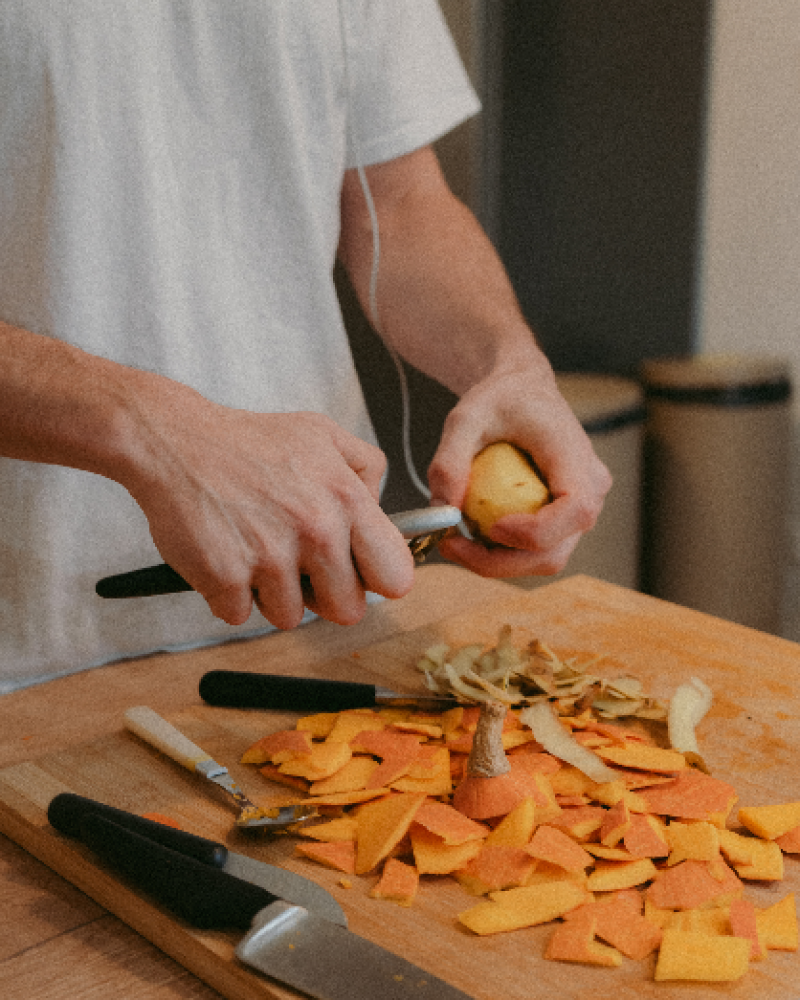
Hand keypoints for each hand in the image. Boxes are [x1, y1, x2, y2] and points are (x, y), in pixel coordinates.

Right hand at [123, 384, 414, 627]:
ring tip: (255, 550)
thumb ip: (365, 468)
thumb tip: (381, 512)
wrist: (174, 441)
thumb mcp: (323, 434)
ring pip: (290, 617)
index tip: (358, 573)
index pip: (394, 576)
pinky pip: (240, 614)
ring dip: (272, 595)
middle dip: (325, 596)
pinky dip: (229, 594)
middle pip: (348, 611)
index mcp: (346, 500)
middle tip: (300, 568)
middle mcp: (315, 530)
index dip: (375, 579)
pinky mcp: (226, 578)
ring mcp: (270, 558)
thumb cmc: (247, 441)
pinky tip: (225, 555)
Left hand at [426, 363, 611, 577]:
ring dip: (498, 562)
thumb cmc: (501, 398)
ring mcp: (582, 506)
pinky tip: (471, 535)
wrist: (522, 391)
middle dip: (500, 562)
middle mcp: (590, 486)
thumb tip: (443, 509)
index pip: (575, 509)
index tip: (491, 528)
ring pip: (546, 558)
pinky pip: (538, 549)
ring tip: (456, 541)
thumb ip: (449, 459)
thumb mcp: (465, 418)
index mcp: (574, 455)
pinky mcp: (564, 519)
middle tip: (451, 545)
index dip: (536, 532)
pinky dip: (502, 553)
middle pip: (555, 549)